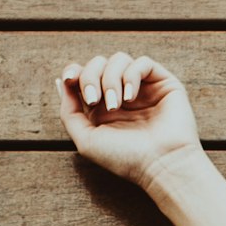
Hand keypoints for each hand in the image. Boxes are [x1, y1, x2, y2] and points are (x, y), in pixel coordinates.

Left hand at [58, 52, 201, 184]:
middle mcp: (121, 94)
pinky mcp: (163, 83)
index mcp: (102, 107)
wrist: (161, 166)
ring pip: (119, 59)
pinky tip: (131, 97)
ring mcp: (143, 88)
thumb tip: (61, 81)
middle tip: (95, 101)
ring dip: (111, 79)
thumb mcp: (86, 140)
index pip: (83, 74)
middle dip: (91, 77)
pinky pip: (142, 63)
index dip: (73, 71)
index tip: (70, 80)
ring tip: (117, 104)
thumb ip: (69, 111)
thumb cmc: (126, 158)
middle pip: (98, 63)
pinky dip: (131, 76)